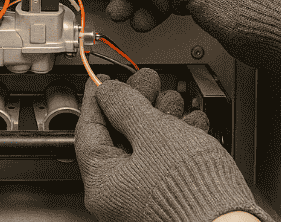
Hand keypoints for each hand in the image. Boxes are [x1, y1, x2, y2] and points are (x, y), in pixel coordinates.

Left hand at [75, 69, 270, 221]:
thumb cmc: (191, 189)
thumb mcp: (153, 132)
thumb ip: (126, 107)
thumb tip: (109, 93)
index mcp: (102, 183)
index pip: (88, 130)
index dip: (97, 99)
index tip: (101, 81)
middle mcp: (118, 197)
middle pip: (119, 136)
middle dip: (137, 105)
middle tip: (147, 82)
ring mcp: (144, 199)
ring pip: (146, 147)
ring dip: (161, 118)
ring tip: (174, 99)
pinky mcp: (169, 199)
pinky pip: (165, 163)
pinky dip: (177, 140)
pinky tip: (191, 122)